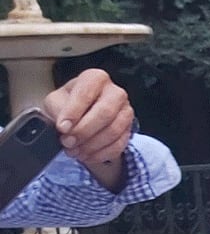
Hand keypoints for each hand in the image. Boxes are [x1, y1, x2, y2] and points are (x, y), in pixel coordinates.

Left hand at [42, 69, 133, 191]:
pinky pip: (119, 145)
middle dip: (84, 131)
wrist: (80, 117)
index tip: (62, 128)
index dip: (73, 112)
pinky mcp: (129, 130)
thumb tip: (65, 127)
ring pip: (113, 131)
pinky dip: (101, 154)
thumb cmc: (68, 106)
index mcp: (95, 79)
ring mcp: (126, 111)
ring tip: (75, 151)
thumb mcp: (55, 102)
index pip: (86, 94)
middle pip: (105, 113)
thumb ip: (58, 111)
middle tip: (68, 142)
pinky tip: (87, 155)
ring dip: (92, 145)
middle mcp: (115, 92)